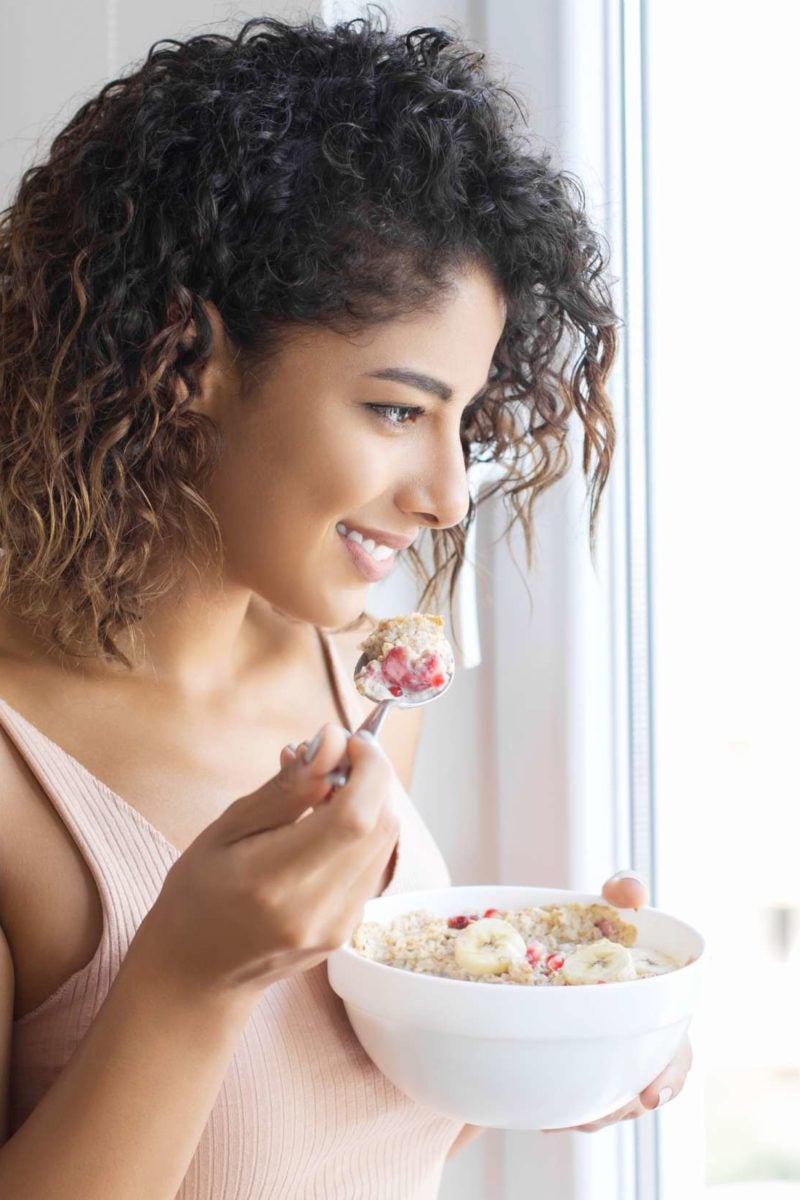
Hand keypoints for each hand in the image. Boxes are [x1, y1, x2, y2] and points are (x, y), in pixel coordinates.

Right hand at [131, 724, 399, 1002]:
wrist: (197, 975)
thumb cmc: (198, 894)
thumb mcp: (227, 829)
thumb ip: (286, 788)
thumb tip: (333, 742)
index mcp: (276, 881)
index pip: (355, 817)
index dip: (367, 768)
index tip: (347, 741)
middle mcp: (318, 909)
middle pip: (380, 826)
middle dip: (369, 778)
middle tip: (332, 758)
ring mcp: (340, 926)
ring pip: (384, 843)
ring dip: (368, 802)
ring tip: (323, 789)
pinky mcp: (349, 930)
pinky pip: (373, 864)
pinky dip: (362, 832)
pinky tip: (325, 825)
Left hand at [543, 870, 692, 1132]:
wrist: (555, 940)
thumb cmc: (597, 921)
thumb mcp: (610, 901)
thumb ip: (623, 889)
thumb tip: (630, 890)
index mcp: (661, 1010)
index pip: (678, 1055)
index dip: (669, 1078)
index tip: (651, 1093)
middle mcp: (644, 1042)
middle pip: (644, 1091)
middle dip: (621, 1108)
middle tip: (589, 1117)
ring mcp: (614, 1058)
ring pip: (613, 1102)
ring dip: (593, 1113)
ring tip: (561, 1118)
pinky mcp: (584, 1065)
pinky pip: (585, 1097)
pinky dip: (568, 1108)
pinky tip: (543, 1115)